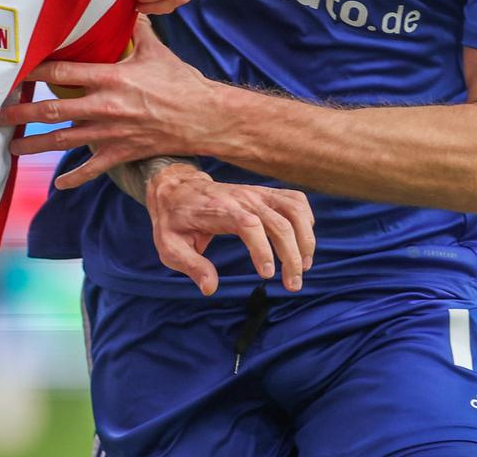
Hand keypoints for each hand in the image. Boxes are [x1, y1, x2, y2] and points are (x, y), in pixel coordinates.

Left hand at [7, 17, 231, 184]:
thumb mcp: (156, 50)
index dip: (35, 70)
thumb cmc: (182, 82)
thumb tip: (127, 4)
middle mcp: (106, 105)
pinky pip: (94, 168)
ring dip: (36, 144)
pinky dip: (75, 177)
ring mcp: (113, 132)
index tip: (13, 70)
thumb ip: (136, 29)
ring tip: (13, 147)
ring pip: (65, 140)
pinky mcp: (123, 152)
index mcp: (111, 77)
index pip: (63, 71)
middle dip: (24, 112)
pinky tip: (58, 183)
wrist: (207, 118)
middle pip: (55, 109)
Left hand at [144, 163, 314, 294]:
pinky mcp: (265, 193)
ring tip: (304, 267)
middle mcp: (243, 198)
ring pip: (294, 210)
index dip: (263, 249)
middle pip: (279, 222)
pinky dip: (306, 221)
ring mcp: (257, 193)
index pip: (249, 225)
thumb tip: (210, 288)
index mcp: (219, 210)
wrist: (178, 188)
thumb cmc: (175, 220)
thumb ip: (190, 265)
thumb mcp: (170, 245)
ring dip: (306, 239)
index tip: (267, 275)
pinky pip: (296, 201)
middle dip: (292, 256)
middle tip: (292, 285)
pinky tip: (303, 243)